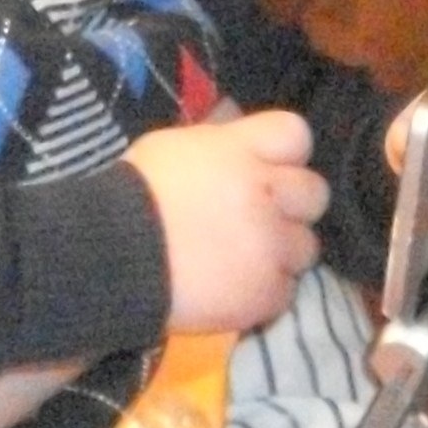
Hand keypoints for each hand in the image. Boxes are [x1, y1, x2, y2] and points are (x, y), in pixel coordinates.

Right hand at [126, 111, 326, 331]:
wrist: (113, 256)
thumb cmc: (135, 195)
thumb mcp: (173, 148)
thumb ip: (220, 146)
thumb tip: (242, 146)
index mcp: (241, 150)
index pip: (296, 134)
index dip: (283, 152)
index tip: (265, 166)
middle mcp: (267, 193)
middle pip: (314, 192)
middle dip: (290, 203)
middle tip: (258, 216)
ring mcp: (272, 246)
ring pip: (306, 246)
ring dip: (280, 250)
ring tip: (242, 258)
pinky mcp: (268, 293)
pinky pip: (286, 290)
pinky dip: (263, 290)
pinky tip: (232, 286)